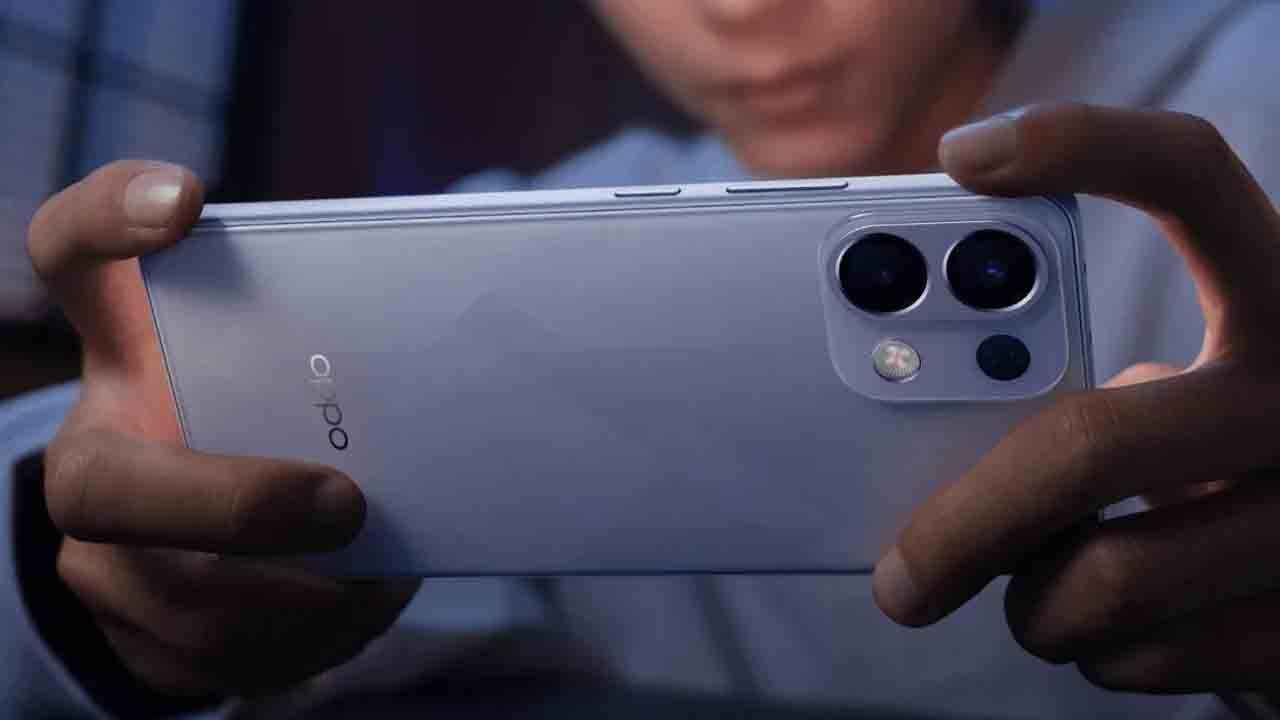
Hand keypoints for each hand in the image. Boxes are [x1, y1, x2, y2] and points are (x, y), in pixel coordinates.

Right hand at [27, 161, 419, 697]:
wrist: (231, 542)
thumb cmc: (281, 424)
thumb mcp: (298, 368)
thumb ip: (339, 342)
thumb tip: (450, 341)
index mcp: (127, 354)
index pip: (74, 256)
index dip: (111, 220)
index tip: (186, 198)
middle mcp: (91, 451)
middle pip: (109, 488)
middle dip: (233, 507)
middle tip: (344, 504)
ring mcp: (98, 555)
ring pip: (171, 598)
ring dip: (289, 596)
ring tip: (371, 574)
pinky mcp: (133, 634)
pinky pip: (213, 661)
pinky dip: (299, 643)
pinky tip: (353, 610)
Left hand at [872, 104, 1279, 692]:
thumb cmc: (1218, 466)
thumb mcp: (1185, 392)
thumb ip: (1090, 382)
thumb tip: (927, 413)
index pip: (1195, 180)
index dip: (1086, 147)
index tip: (962, 154)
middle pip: (1088, 446)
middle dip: (964, 527)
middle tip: (901, 576)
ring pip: (1103, 582)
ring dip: (1035, 603)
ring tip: (1043, 584)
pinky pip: (1140, 658)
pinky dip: (1095, 652)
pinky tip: (1118, 623)